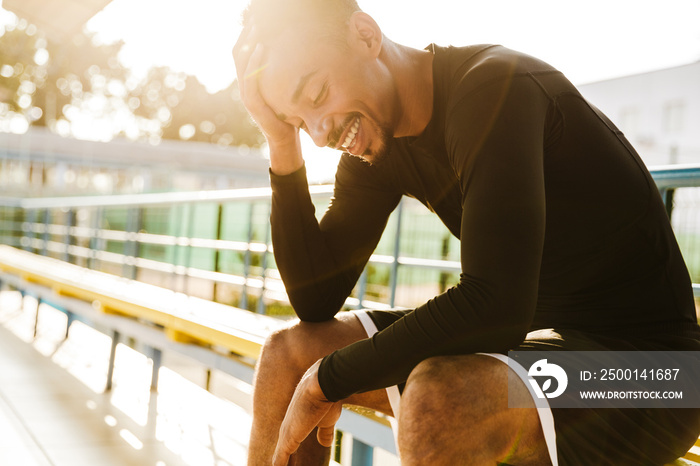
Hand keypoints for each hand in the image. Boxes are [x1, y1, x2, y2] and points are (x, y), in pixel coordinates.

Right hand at [233, 28, 302, 174]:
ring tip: (256, 27)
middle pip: (237, 53)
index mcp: (250, 81)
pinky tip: (260, 48)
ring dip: (248, 42)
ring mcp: (246, 95)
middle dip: (245, 33)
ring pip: (241, 63)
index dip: (246, 34)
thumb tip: (295, 53)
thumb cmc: (288, 114)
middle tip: (254, 17)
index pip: (241, 51)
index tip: (255, 19)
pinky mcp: (253, 104)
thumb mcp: (284, 90)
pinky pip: (250, 79)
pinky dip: (253, 62)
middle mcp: (244, 86)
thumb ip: (282, 75)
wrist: (286, 140)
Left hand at [272, 360, 342, 465]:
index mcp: (296, 419)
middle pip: (282, 449)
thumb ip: (324, 432)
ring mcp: (286, 432)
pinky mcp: (287, 439)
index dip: (289, 452)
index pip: (290, 439)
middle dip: (283, 460)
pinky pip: (280, 459)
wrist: (322, 384)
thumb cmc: (327, 397)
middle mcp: (288, 425)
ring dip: (281, 463)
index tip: (291, 462)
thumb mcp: (328, 419)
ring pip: (280, 456)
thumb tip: (324, 443)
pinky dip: (280, 465)